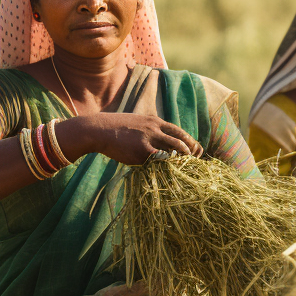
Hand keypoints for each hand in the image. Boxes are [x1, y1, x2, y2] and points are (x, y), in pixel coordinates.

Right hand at [63, 113, 201, 165]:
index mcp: (155, 122)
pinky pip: (160, 160)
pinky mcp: (142, 150)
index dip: (189, 142)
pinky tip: (170, 173)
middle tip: (196, 161)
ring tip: (185, 169)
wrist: (99, 129)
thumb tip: (159, 143)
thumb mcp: (137, 123)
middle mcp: (156, 128)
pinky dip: (167, 166)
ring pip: (174, 150)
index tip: (196, 151)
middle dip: (191, 151)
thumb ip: (150, 130)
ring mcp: (149, 139)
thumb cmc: (117, 128)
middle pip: (181, 140)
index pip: (179, 132)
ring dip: (182, 160)